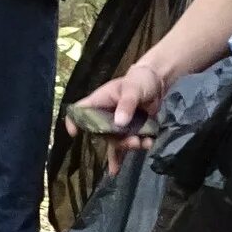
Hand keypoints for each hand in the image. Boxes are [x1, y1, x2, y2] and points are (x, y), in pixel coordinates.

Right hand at [66, 60, 168, 174]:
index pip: (80, 112)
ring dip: (128, 146)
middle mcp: (106, 116)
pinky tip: (142, 150)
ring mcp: (118, 124)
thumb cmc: (140, 80)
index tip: (74, 134)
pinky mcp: (131, 129)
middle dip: (115, 141)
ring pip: (116, 141)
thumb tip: (119, 123)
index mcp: (100, 102)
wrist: (158, 82)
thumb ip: (126, 105)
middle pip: (101, 134)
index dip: (74, 122)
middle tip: (132, 141)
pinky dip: (133, 150)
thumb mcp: (133, 89)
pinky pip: (128, 144)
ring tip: (142, 144)